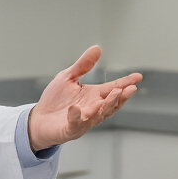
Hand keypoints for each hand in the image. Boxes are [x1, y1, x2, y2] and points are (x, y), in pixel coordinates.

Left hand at [27, 46, 141, 151]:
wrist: (39, 119)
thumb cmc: (55, 100)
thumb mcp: (68, 77)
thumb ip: (83, 65)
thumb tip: (97, 48)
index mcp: (94, 96)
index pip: (113, 88)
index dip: (126, 83)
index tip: (138, 77)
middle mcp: (93, 109)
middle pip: (111, 104)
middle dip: (121, 97)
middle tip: (130, 88)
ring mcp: (83, 121)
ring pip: (99, 115)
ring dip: (107, 106)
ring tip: (114, 94)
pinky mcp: (70, 130)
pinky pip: (76, 124)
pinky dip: (77, 117)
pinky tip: (76, 108)